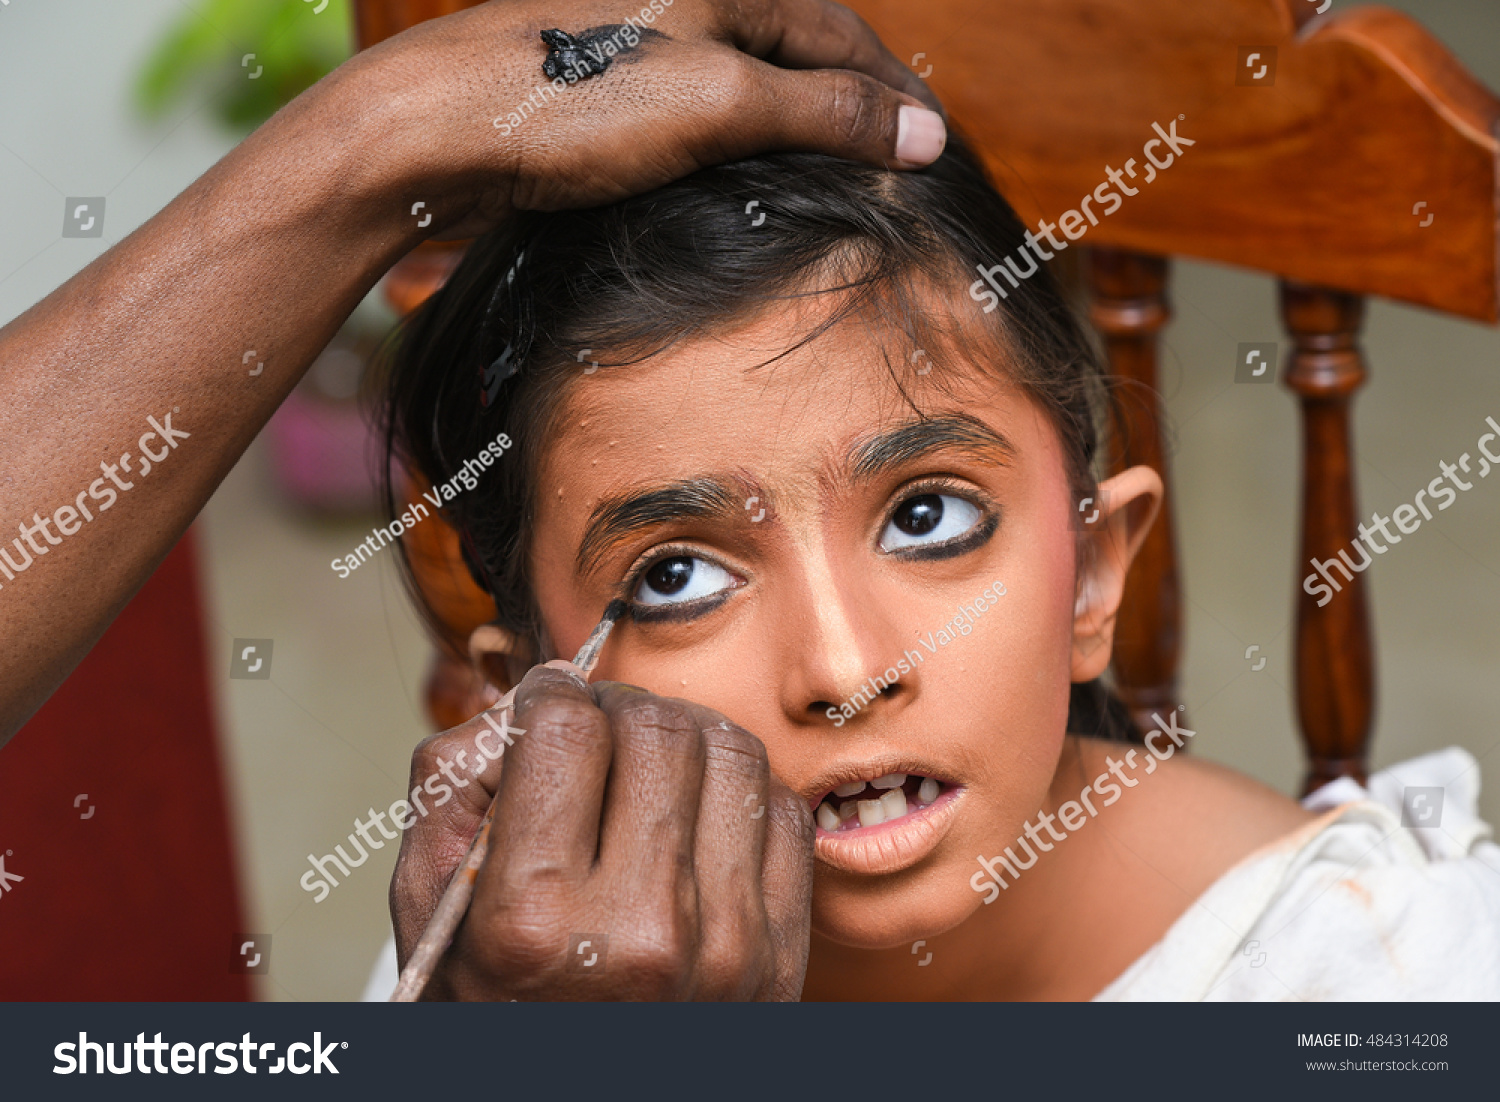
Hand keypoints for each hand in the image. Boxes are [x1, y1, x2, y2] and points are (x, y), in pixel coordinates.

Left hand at [296, 0, 945, 238]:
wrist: (432, 130)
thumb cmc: (568, 102)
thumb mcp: (718, 104)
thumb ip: (825, 113)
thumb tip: (923, 135)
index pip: (844, 36)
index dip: (897, 94)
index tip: (938, 148)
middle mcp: (686, 1)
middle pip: (801, 54)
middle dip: (856, 107)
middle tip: (899, 168)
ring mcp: (643, 44)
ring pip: (749, 86)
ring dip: (799, 131)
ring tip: (840, 182)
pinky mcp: (606, 92)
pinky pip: (701, 115)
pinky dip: (741, 148)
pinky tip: (748, 183)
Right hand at [390, 663, 814, 999]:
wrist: (574, 1097)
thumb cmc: (495, 999)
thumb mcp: (431, 902)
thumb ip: (457, 778)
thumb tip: (541, 689)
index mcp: (533, 918)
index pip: (567, 726)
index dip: (550, 696)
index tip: (545, 709)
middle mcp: (639, 932)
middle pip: (659, 725)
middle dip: (619, 710)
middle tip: (596, 736)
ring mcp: (726, 946)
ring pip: (734, 750)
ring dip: (687, 740)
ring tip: (647, 773)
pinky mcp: (781, 954)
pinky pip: (784, 811)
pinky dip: (738, 795)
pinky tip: (694, 824)